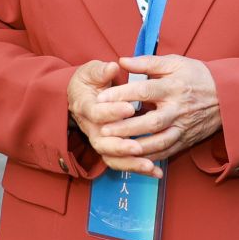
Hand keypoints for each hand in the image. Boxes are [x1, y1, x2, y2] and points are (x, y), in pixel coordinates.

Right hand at [66, 58, 159, 176]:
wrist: (82, 95)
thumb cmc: (90, 80)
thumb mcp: (92, 71)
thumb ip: (101, 71)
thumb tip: (112, 67)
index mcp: (85, 106)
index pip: (97, 112)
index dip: (112, 111)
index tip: (130, 107)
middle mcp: (91, 128)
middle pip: (102, 142)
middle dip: (121, 145)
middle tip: (138, 146)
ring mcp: (101, 140)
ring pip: (112, 157)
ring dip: (131, 162)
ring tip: (149, 165)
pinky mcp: (111, 149)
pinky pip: (122, 163)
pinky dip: (138, 168)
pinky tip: (156, 172)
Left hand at [100, 54, 222, 163]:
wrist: (229, 95)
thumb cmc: (198, 76)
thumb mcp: (175, 63)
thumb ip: (147, 62)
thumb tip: (122, 61)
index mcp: (174, 87)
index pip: (144, 91)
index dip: (121, 94)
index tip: (101, 97)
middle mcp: (178, 109)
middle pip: (150, 122)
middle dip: (125, 127)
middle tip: (103, 129)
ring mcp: (183, 127)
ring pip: (158, 142)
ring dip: (136, 146)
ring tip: (115, 146)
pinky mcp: (186, 140)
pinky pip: (167, 152)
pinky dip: (150, 157)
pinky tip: (133, 157)